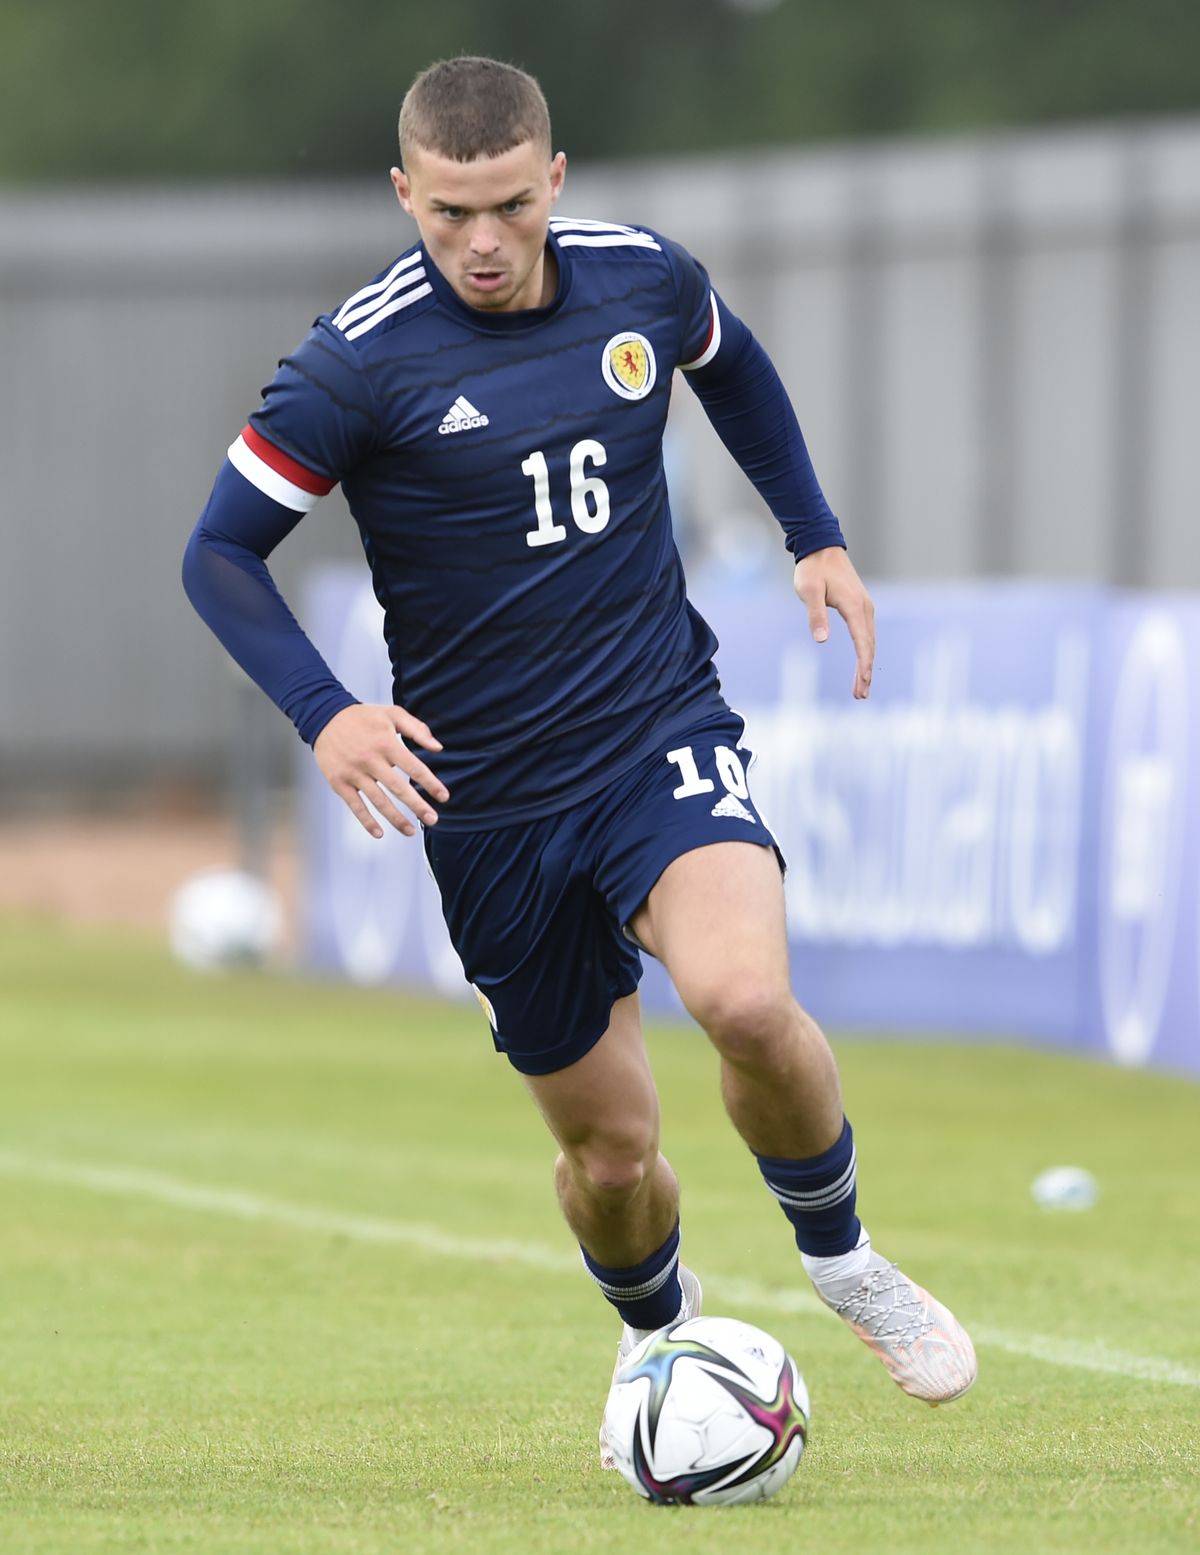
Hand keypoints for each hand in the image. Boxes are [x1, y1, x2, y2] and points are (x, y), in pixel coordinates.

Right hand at [313, 704, 448, 839]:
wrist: (324, 716)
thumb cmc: (362, 717)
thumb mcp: (392, 713)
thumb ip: (417, 729)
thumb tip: (438, 748)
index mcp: (386, 743)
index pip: (414, 767)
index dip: (430, 783)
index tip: (444, 797)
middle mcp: (371, 760)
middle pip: (398, 788)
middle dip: (418, 806)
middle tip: (433, 820)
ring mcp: (354, 773)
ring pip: (378, 801)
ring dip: (396, 818)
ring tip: (411, 831)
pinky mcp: (339, 782)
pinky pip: (355, 806)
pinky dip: (366, 821)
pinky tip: (379, 833)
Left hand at [793, 547, 875, 698]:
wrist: (821, 547)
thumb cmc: (812, 570)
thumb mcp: (808, 591)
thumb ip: (815, 615)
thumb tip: (822, 640)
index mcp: (853, 606)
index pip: (862, 641)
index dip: (862, 664)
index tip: (862, 682)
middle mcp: (864, 608)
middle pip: (868, 646)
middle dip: (865, 672)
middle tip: (860, 695)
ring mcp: (865, 607)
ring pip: (869, 642)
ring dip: (866, 665)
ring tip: (861, 688)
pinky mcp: (860, 607)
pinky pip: (866, 634)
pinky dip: (865, 652)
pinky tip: (862, 665)